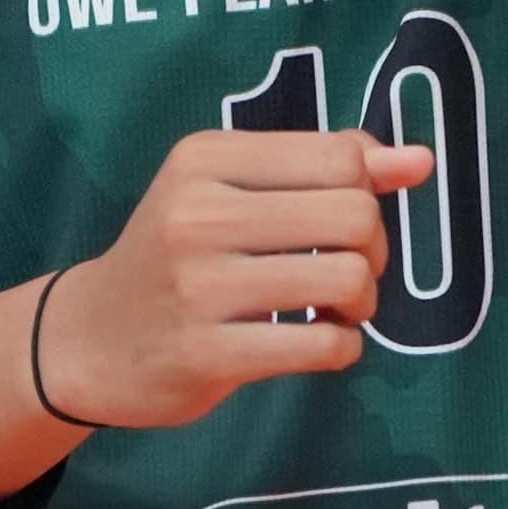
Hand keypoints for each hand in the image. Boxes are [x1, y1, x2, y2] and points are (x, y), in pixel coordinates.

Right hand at [43, 126, 418, 429]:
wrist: (89, 339)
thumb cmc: (176, 255)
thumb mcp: (228, 187)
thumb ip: (322, 166)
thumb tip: (418, 160)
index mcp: (203, 157)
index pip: (339, 156)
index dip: (367, 190)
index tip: (344, 218)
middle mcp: (198, 212)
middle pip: (354, 213)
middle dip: (373, 248)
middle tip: (346, 268)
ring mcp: (199, 285)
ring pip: (348, 277)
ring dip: (362, 301)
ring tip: (336, 308)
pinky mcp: (207, 353)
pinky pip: (324, 346)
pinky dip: (341, 347)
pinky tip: (317, 343)